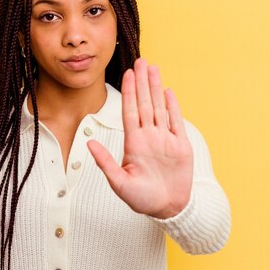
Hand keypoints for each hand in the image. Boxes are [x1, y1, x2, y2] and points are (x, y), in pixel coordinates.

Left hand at [87, 59, 192, 218]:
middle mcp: (149, 136)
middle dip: (142, 82)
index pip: (129, 111)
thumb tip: (88, 142)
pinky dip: (172, 106)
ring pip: (159, 107)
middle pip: (144, 103)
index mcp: (133, 142)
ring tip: (154, 68)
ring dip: (156, 87)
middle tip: (141, 60)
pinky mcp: (180, 145)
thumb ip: (105, 162)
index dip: (129, 91)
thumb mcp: (119, 182)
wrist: (167, 208)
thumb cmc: (141, 198)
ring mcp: (165, 139)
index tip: (127, 73)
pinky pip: (176, 121)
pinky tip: (168, 91)